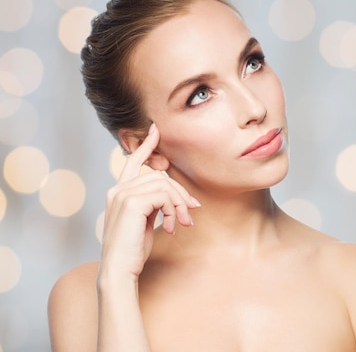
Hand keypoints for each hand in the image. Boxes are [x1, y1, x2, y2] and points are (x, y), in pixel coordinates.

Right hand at [99, 124, 197, 280]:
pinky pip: (164, 195)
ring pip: (164, 185)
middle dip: (180, 193)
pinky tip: (173, 226)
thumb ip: (154, 203)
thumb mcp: (146, 221)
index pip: (133, 162)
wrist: (120, 270)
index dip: (147, 145)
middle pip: (159, 176)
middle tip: (192, 212)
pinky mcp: (132, 203)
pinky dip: (174, 210)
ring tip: (182, 223)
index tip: (156, 130)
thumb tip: (178, 197)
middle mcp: (117, 189)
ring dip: (179, 204)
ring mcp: (122, 195)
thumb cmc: (133, 249)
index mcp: (119, 192)